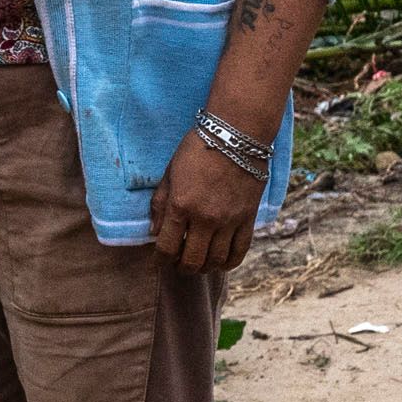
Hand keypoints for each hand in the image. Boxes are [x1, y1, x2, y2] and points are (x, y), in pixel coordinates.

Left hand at [148, 129, 266, 274]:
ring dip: (204, 267)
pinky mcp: (248, 219)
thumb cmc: (198, 149)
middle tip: (178, 264)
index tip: (158, 262)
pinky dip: (229, 262)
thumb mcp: (170, 172)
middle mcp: (204, 218)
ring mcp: (228, 221)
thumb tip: (154, 231)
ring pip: (215, 260)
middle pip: (191, 261)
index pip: (166, 248)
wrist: (236, 134)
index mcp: (181, 206)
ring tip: (198, 263)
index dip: (159, 261)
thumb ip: (160, 204)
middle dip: (180, 268)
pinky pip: (239, 251)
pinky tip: (221, 262)